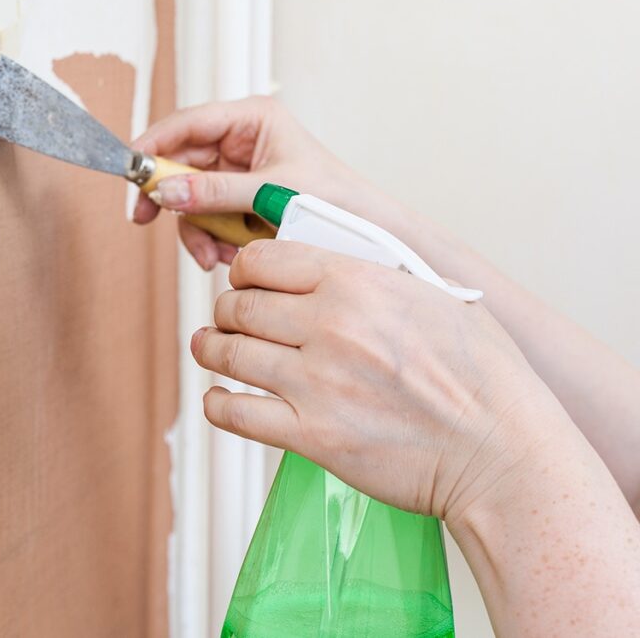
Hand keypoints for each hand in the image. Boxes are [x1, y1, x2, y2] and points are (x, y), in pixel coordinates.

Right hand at [131, 97, 383, 269]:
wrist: (365, 233)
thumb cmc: (334, 199)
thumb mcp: (270, 193)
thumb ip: (215, 192)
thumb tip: (164, 193)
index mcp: (251, 119)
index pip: (188, 122)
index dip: (155, 143)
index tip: (131, 167)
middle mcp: (240, 141)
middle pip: (181, 162)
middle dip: (170, 197)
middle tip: (145, 218)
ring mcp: (238, 172)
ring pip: (189, 195)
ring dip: (194, 228)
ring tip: (211, 255)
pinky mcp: (238, 200)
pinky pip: (206, 216)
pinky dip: (208, 239)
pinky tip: (223, 256)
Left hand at [190, 238, 573, 520]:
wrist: (501, 451)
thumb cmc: (483, 376)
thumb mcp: (437, 296)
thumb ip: (376, 275)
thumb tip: (332, 266)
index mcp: (357, 281)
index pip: (263, 259)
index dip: (244, 270)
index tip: (244, 282)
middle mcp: (329, 326)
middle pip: (239, 305)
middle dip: (226, 311)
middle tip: (228, 320)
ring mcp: (316, 383)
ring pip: (229, 355)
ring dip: (212, 350)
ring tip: (211, 350)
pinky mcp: (311, 436)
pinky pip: (236, 413)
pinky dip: (218, 404)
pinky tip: (219, 398)